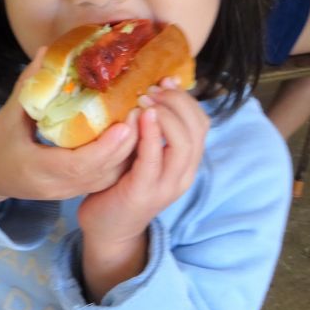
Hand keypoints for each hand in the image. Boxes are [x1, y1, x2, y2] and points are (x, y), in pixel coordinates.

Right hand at [0, 49, 139, 204]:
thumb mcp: (8, 115)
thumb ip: (29, 87)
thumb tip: (46, 53)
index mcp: (35, 168)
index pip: (77, 165)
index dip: (104, 148)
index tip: (124, 124)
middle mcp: (56, 186)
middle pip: (100, 173)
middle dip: (127, 146)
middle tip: (143, 114)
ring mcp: (68, 192)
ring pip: (108, 180)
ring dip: (130, 153)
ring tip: (144, 122)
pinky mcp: (76, 190)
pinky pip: (106, 180)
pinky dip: (123, 160)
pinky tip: (135, 137)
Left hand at [77, 78, 209, 298]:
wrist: (108, 230)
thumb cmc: (120, 186)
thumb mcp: (141, 154)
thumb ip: (150, 131)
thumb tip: (148, 90)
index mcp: (186, 162)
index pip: (201, 122)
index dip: (186, 97)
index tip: (165, 80)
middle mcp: (183, 174)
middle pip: (198, 127)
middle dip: (177, 101)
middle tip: (152, 88)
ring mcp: (167, 185)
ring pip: (184, 142)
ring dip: (166, 114)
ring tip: (145, 99)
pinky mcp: (145, 192)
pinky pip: (154, 159)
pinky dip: (150, 134)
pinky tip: (139, 116)